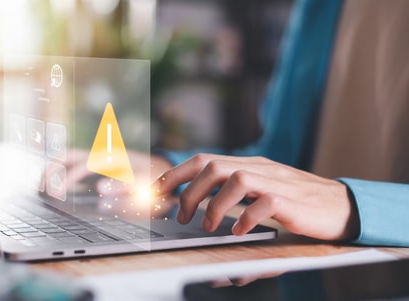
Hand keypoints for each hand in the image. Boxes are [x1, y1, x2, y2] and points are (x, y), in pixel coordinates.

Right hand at [51, 149, 174, 217]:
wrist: (163, 170)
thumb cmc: (155, 179)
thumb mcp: (145, 185)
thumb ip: (125, 188)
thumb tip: (99, 190)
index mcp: (111, 158)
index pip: (82, 165)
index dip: (68, 179)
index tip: (57, 195)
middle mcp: (101, 154)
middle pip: (67, 155)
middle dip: (50, 170)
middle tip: (42, 190)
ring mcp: (97, 158)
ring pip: (66, 158)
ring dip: (52, 170)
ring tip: (43, 189)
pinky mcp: (96, 164)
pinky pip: (72, 165)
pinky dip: (60, 173)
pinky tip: (56, 189)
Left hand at [154, 154, 359, 240]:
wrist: (339, 205)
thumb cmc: (295, 203)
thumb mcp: (260, 194)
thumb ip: (232, 197)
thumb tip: (199, 212)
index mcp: (247, 165)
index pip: (204, 160)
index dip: (176, 174)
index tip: (156, 192)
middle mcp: (258, 168)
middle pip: (212, 165)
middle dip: (188, 192)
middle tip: (180, 217)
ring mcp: (275, 181)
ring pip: (235, 178)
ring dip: (213, 205)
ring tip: (207, 226)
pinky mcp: (291, 200)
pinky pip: (264, 202)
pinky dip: (246, 217)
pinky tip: (239, 231)